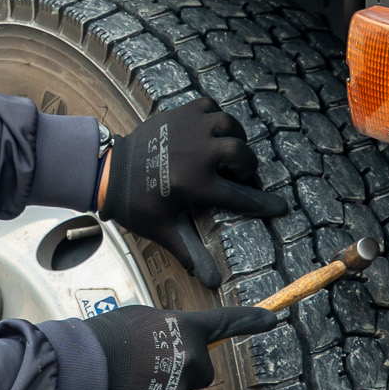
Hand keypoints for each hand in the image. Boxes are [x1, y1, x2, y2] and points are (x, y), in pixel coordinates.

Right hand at [83, 303, 277, 389]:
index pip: (224, 322)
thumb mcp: (143, 320)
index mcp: (186, 330)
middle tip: (153, 364)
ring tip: (129, 377)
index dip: (250, 319)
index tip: (270, 318)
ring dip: (161, 388)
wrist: (81, 366)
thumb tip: (174, 345)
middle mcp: (190, 361)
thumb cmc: (107, 336)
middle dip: (186, 370)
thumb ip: (169, 332)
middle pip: (202, 371)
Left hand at [99, 97, 288, 288]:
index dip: (263, 205)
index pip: (241, 197)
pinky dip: (215, 116)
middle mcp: (198, 154)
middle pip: (242, 154)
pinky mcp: (179, 113)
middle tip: (242, 176)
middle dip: (248, 167)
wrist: (108, 170)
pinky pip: (209, 106)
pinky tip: (211, 131)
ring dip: (235, 138)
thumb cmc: (137, 204)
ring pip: (229, 125)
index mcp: (196, 184)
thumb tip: (214, 283)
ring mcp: (190, 129)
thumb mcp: (164, 230)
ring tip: (228, 152)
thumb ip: (191, 252)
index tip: (280, 208)